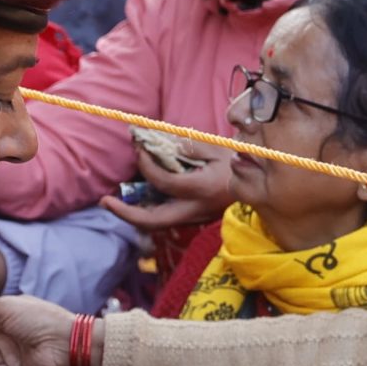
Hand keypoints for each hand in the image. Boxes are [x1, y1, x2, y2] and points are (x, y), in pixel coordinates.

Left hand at [99, 150, 232, 234]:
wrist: (261, 186)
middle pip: (152, 221)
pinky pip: (165, 219)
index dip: (146, 165)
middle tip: (106, 200)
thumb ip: (185, 146)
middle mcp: (195, 210)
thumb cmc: (238, 162)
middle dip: (125, 214)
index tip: (139, 149)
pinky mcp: (194, 219)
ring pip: (157, 224)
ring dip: (134, 214)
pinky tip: (140, 199)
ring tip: (117, 201)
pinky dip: (148, 210)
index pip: (163, 181)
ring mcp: (194, 218)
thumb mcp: (214, 148)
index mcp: (201, 189)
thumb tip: (155, 141)